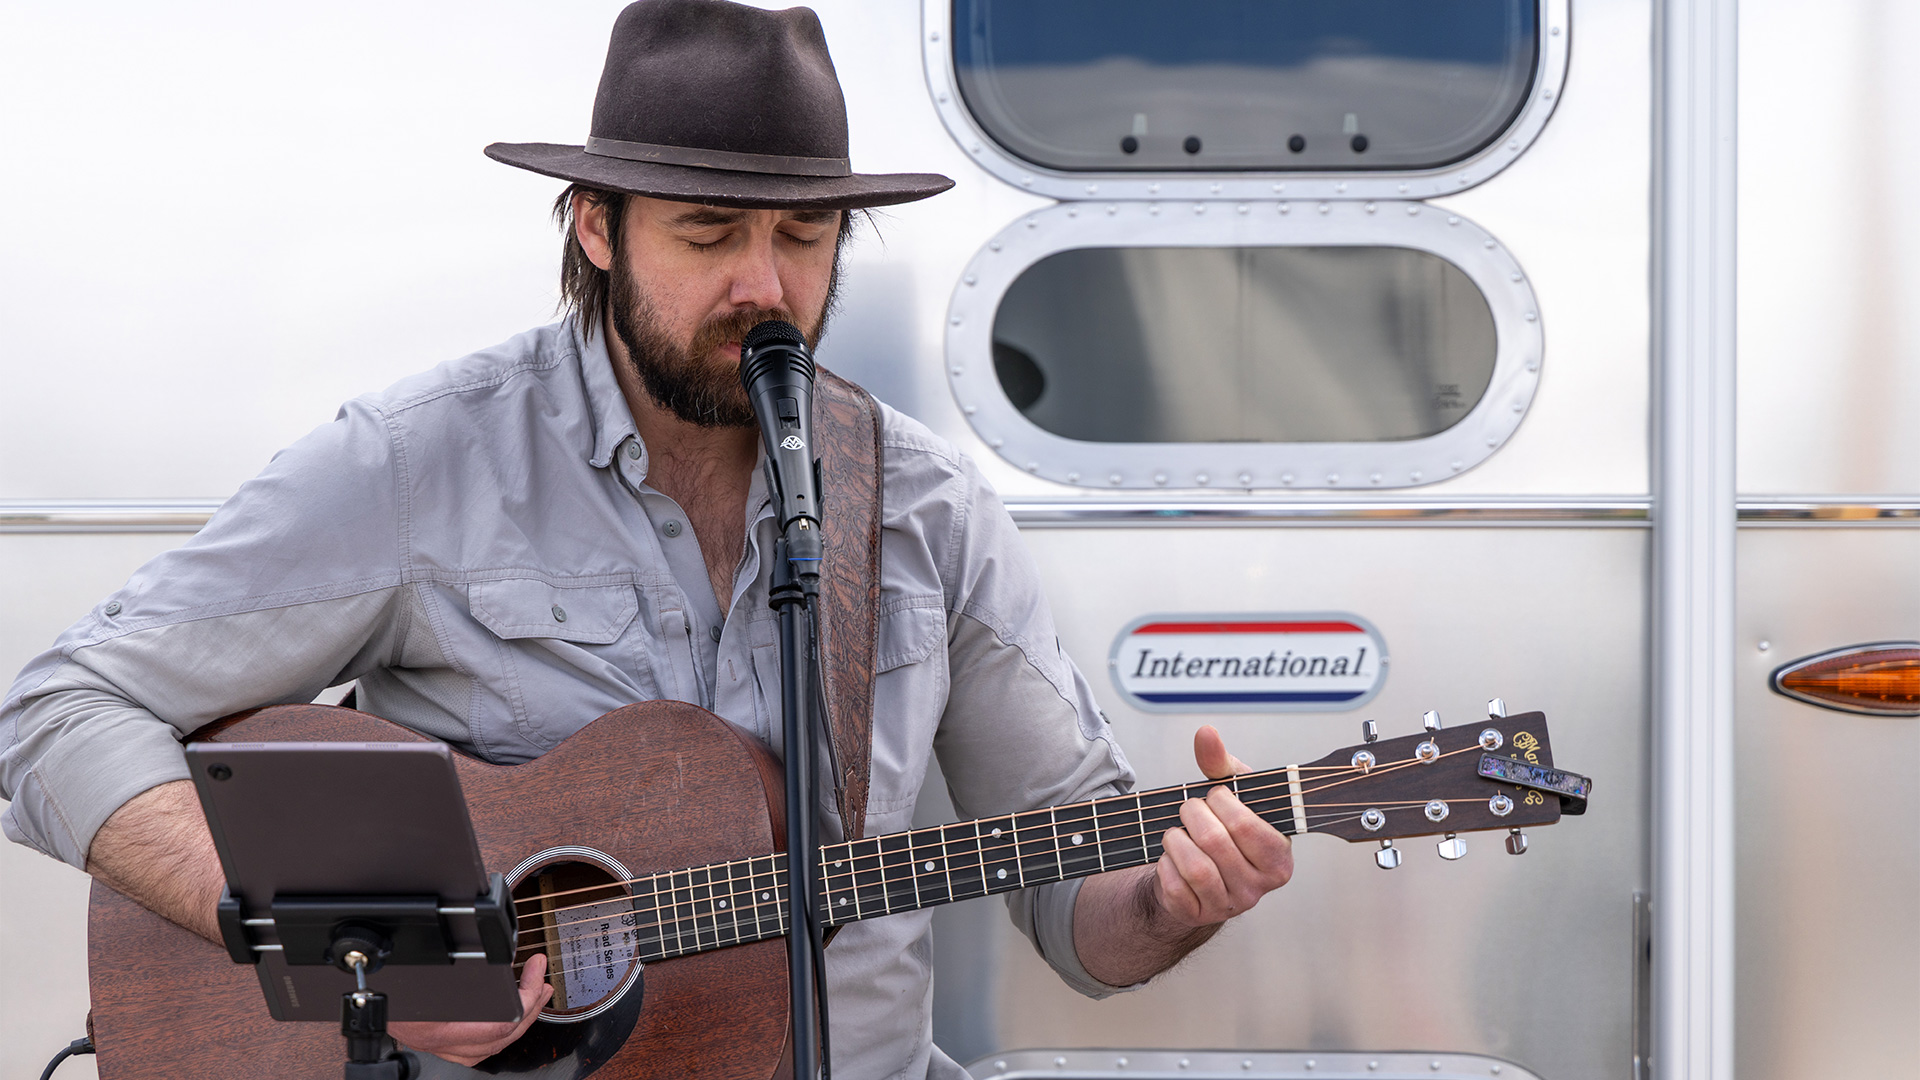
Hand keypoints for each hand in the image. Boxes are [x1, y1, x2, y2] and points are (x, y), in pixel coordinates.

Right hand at [389, 953, 552, 1066]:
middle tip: (542, 978)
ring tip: (536, 993)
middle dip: (532, 1006)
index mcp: (439, 1028)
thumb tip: (480, 946)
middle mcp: (442, 1045)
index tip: (535, 971)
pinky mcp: (439, 1049)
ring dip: (521, 1018)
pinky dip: (500, 1030)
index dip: (527, 1000)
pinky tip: (509, 1013)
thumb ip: (448, 962)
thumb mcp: (414, 968)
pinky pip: (478, 1049)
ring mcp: (441, 1050)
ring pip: (493, 1047)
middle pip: (503, 1037)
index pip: (500, 1026)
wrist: (357, 1000)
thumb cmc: (379, 981)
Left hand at [1151, 725, 1293, 926]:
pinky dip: (1165, 864)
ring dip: (1175, 840)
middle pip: (1216, 842)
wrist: (1197, 871)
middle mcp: (1259, 887)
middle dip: (1192, 815)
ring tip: (1176, 831)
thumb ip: (1219, 762)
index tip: (1214, 796)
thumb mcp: (1228, 794)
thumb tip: (1206, 733)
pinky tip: (1170, 856)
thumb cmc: (1222, 827)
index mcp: (1279, 857)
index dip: (1221, 804)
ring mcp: (1229, 905)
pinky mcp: (1198, 915)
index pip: (1245, 826)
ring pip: (1195, 867)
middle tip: (1188, 809)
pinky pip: (1175, 887)